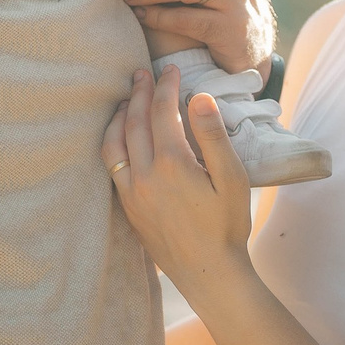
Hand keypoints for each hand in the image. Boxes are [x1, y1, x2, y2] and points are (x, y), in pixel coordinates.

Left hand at [105, 67, 255, 292]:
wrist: (209, 274)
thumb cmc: (227, 226)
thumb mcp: (233, 179)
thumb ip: (213, 136)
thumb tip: (200, 97)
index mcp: (172, 164)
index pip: (163, 112)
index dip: (166, 86)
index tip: (171, 69)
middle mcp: (145, 176)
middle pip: (135, 121)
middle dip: (139, 93)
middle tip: (142, 73)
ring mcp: (131, 193)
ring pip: (114, 143)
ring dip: (120, 116)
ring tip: (128, 99)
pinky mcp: (128, 208)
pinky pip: (111, 166)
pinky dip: (113, 142)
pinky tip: (121, 137)